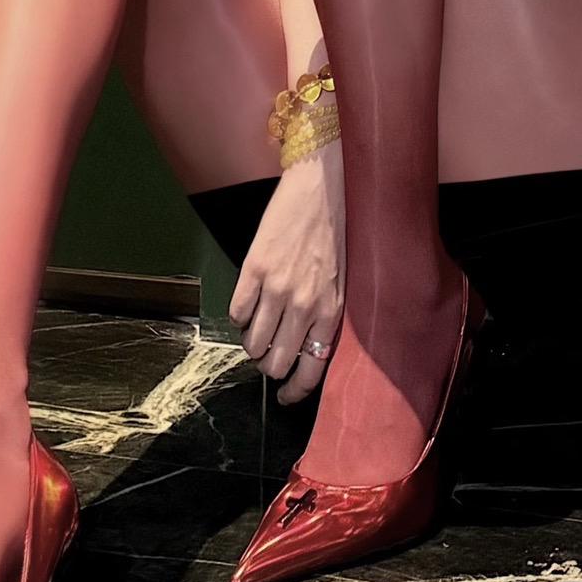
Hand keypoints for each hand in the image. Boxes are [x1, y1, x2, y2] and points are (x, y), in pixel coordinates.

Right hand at [229, 143, 342, 405]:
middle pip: (276, 363)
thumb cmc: (338, 230)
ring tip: (257, 331)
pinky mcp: (254, 268)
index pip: (311, 370)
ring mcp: (276, 287)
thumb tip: (308, 346)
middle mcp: (303, 305)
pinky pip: (237, 312)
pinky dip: (240, 316)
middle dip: (270, 366)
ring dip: (252, 344)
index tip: (286, 396)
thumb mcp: (344, 278)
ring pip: (253, 343)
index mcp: (331, 310)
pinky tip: (249, 304)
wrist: (321, 185)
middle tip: (269, 356)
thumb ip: (327, 312)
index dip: (294, 391)